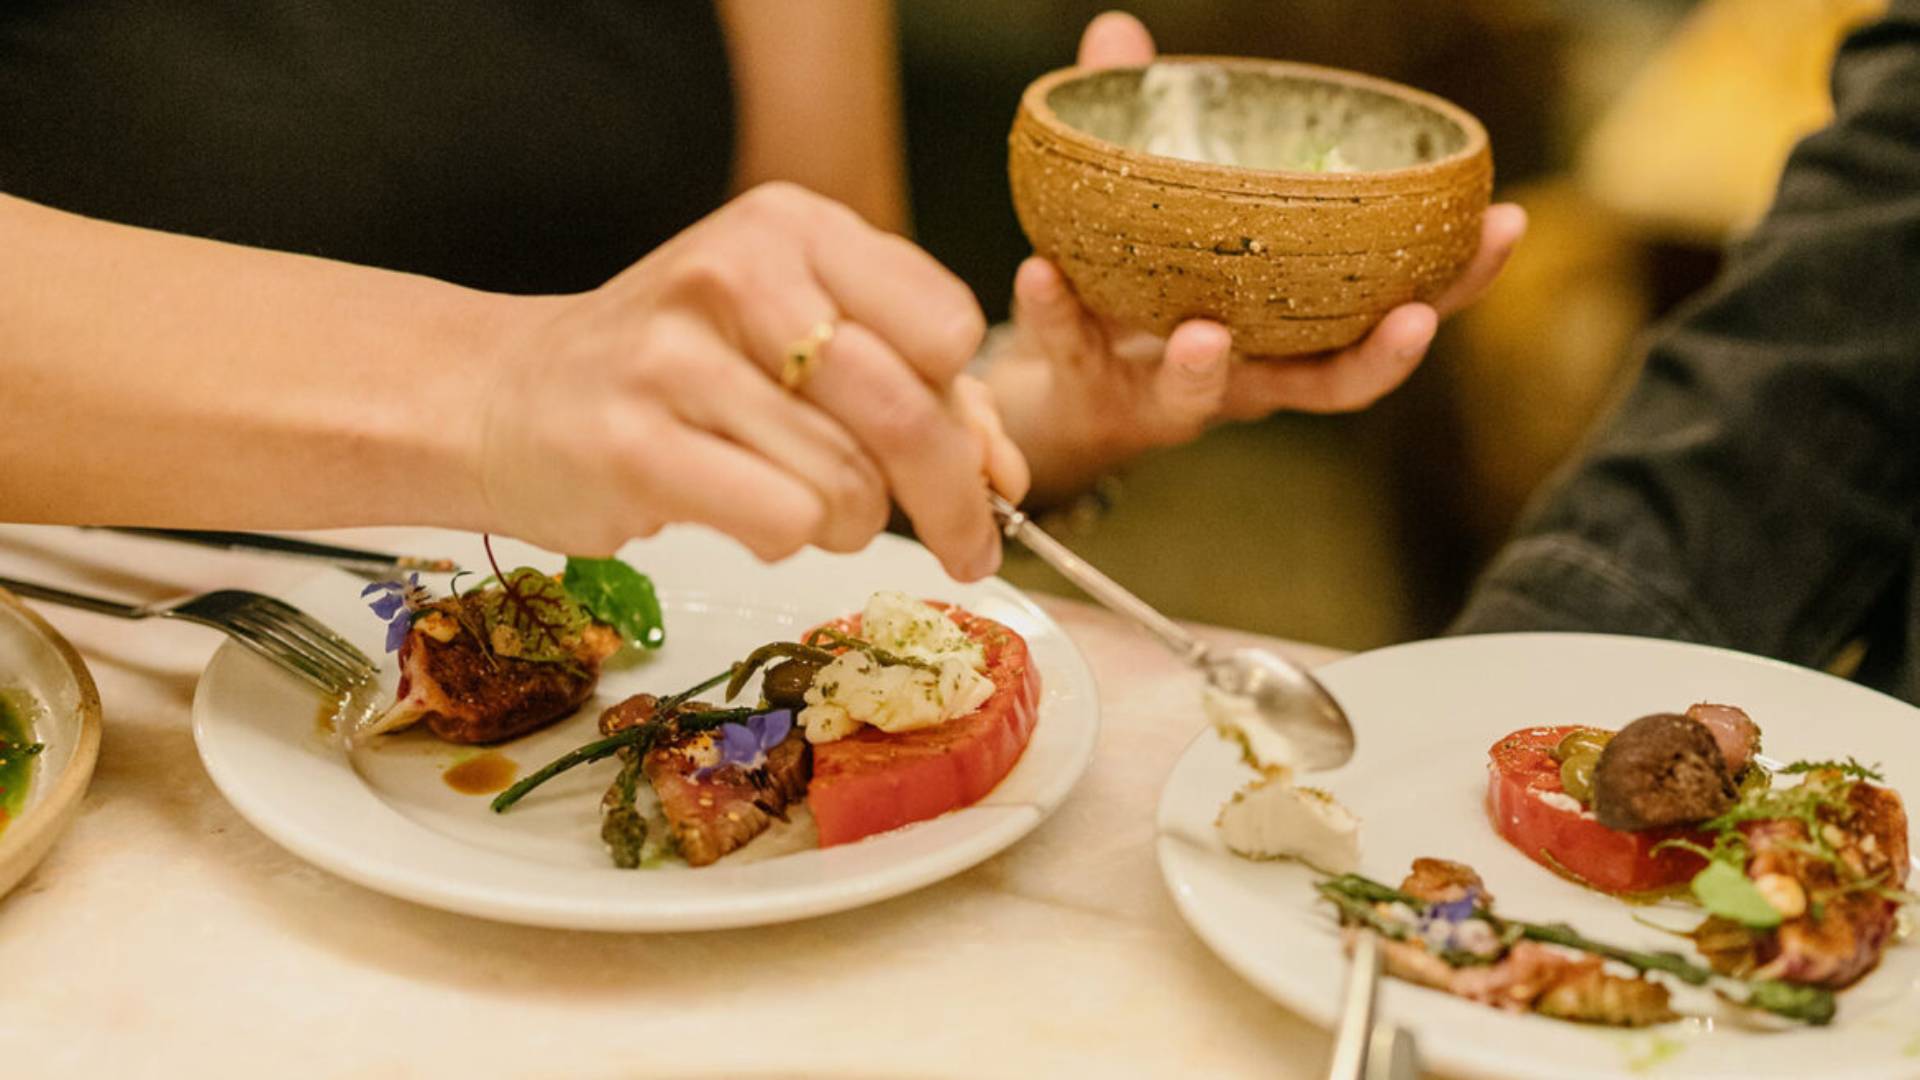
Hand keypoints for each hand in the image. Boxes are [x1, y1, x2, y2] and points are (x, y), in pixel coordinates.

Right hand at [477, 182, 1026, 579]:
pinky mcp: (635, 444)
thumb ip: (913, 392)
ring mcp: (678, 356)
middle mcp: (737, 270)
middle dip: (954, 500)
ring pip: (849, 482)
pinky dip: (784, 538)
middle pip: (909, 410)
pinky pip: (784, 520)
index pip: (947, 327)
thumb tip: (1007, 471)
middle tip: (968, 546)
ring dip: (850, 523)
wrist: (504, 397)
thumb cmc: (675, 371)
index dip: (962, 403)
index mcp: (791, 227)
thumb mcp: (796, 342)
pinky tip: (742, 512)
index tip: (952, 449)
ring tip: (796, 502)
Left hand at [984, 11, 1527, 501]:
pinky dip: (1057, 314)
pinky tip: (1039, 271)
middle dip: (1386, 356)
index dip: (1459, 277)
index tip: (1509, 222)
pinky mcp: (1092, 395)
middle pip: (1336, 379)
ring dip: (1209, 370)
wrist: (1051, 379)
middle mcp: (1251, 370)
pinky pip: (1074, 354)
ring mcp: (1176, 392)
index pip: (1393, 303)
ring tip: (1205, 336)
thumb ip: (1144, 123)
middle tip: (1419, 320)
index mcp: (1294, 318)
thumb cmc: (1130, 282)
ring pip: (1211, 399)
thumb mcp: (1152, 203)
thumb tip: (1117, 28)